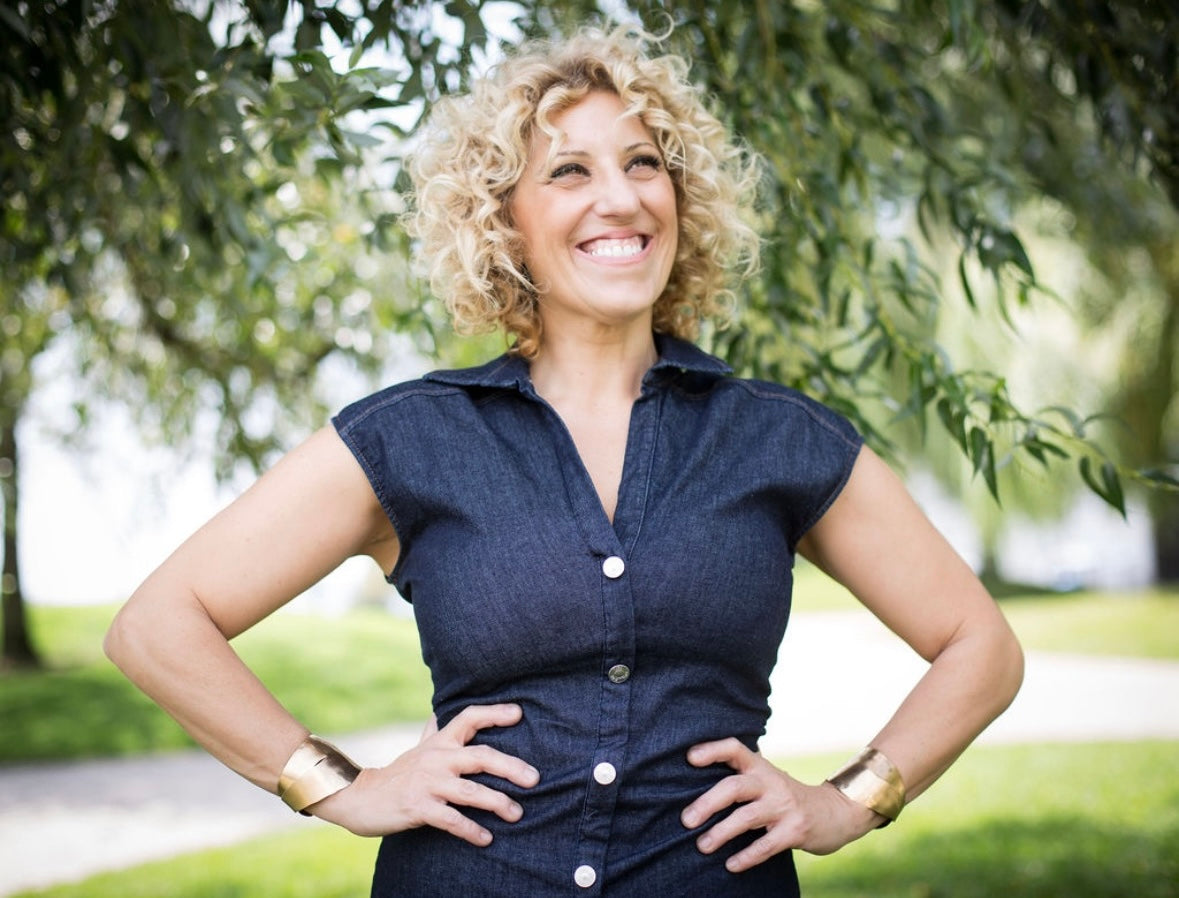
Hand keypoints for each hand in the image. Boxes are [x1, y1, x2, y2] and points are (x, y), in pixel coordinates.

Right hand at [309, 703, 539, 843]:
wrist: (359, 797)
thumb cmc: (397, 774)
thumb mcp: (417, 750)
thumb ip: (431, 733)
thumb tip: (437, 714)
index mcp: (439, 742)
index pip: (469, 718)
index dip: (494, 713)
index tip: (519, 713)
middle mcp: (437, 758)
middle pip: (481, 756)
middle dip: (511, 767)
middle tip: (534, 779)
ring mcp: (428, 783)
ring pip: (471, 791)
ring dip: (497, 802)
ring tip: (517, 813)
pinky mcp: (419, 807)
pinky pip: (452, 819)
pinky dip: (471, 830)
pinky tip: (486, 838)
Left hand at [680, 738, 880, 870]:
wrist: (836, 812)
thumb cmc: (787, 797)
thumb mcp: (767, 780)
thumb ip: (741, 781)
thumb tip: (693, 793)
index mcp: (761, 767)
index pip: (735, 749)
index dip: (712, 750)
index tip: (690, 758)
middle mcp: (771, 783)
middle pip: (734, 787)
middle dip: (707, 803)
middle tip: (686, 820)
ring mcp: (784, 806)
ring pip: (746, 817)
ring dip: (721, 833)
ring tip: (702, 846)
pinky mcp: (795, 830)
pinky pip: (766, 846)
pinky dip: (747, 856)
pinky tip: (731, 865)